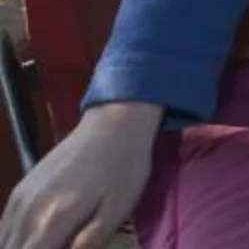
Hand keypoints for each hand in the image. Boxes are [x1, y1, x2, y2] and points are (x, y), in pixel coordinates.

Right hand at [0, 100, 162, 248]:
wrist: (114, 125)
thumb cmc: (123, 169)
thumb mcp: (117, 211)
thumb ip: (90, 242)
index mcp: (51, 221)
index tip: (65, 248)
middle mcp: (26, 212)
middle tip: (63, 244)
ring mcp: (18, 200)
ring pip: (4, 241)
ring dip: (22, 247)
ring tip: (54, 240)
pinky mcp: (19, 191)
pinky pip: (4, 227)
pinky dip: (14, 240)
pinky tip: (36, 239)